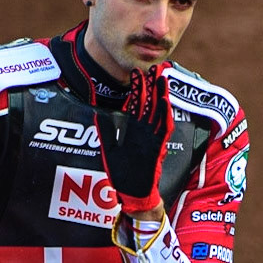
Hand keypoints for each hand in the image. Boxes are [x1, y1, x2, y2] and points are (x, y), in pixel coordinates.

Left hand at [95, 67, 171, 213]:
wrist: (132, 195)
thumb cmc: (122, 176)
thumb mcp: (109, 150)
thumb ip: (106, 132)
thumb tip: (98, 114)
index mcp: (133, 132)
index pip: (137, 106)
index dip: (137, 90)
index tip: (137, 74)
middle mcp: (144, 133)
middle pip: (149, 105)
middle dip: (151, 86)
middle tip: (152, 68)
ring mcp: (152, 140)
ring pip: (158, 113)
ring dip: (160, 96)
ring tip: (162, 78)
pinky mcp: (157, 149)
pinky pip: (162, 130)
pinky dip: (164, 116)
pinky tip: (164, 101)